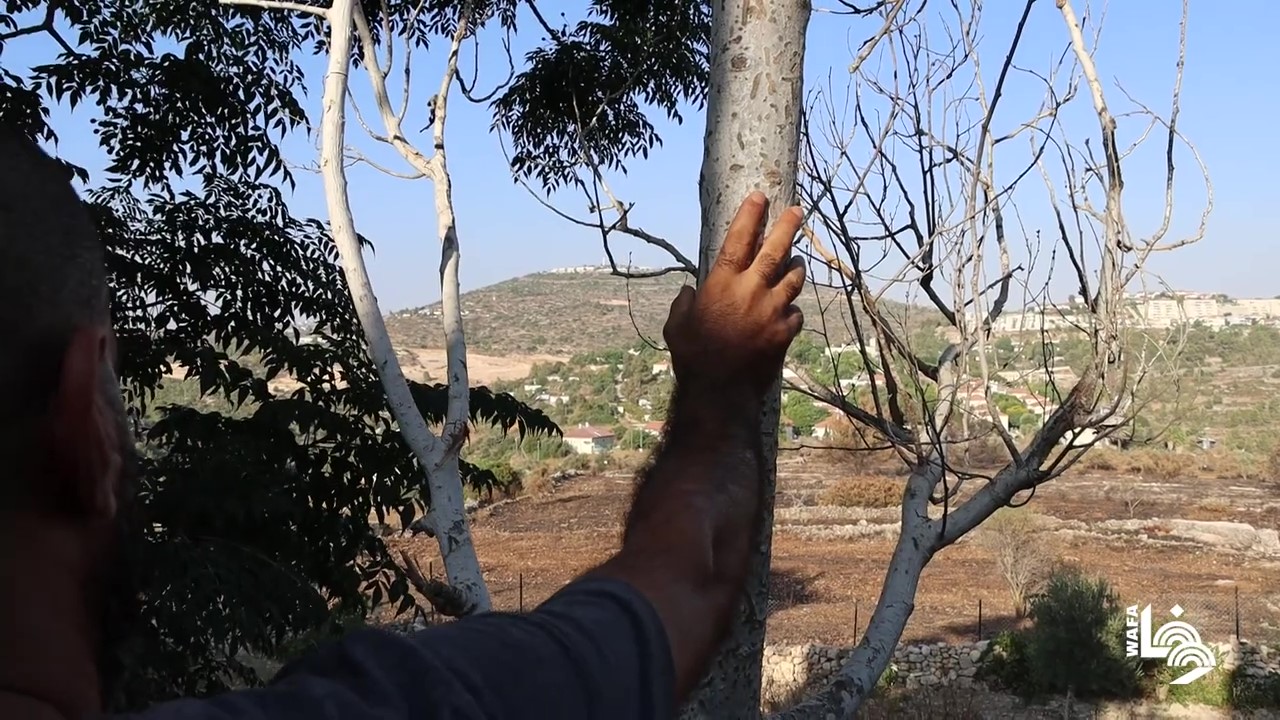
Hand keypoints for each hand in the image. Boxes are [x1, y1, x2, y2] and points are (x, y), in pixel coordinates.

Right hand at [663, 191, 805, 398]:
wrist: (720, 392)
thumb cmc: (692, 357)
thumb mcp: (676, 326)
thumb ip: (683, 303)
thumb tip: (690, 291)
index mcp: (722, 284)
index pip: (739, 239)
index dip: (750, 215)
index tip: (760, 196)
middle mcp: (751, 291)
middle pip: (776, 250)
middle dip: (787, 227)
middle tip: (796, 211)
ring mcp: (772, 311)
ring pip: (793, 279)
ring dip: (795, 268)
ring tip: (796, 261)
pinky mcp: (785, 332)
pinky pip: (795, 313)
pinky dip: (791, 310)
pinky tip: (786, 312)